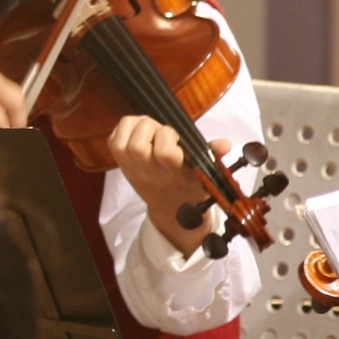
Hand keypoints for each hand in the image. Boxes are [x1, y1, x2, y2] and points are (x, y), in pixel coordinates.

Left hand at [107, 121, 217, 255]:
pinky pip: (113, 143)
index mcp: (174, 174)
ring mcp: (133, 171)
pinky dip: (121, 130)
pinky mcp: (122, 168)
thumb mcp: (206, 172)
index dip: (168, 136)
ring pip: (121, 144)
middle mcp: (151, 173)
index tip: (176, 136)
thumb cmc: (190, 186)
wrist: (172, 211)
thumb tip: (225, 143)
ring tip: (147, 127)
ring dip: (133, 127)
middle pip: (137, 146)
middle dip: (149, 128)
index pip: (164, 152)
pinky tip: (135, 130)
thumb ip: (213, 154)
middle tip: (159, 129)